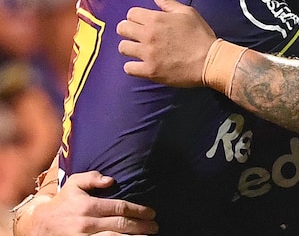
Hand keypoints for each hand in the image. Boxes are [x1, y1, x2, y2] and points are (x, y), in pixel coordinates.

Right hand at [13, 172, 156, 234]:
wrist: (38, 224)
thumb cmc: (62, 203)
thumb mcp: (73, 184)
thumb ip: (92, 178)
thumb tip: (111, 179)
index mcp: (89, 206)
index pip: (121, 207)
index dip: (139, 210)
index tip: (151, 213)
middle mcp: (88, 223)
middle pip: (122, 225)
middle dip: (142, 226)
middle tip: (154, 226)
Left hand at [118, 0, 215, 86]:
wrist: (210, 60)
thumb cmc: (200, 35)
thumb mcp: (187, 12)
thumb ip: (167, 1)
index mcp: (156, 19)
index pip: (131, 13)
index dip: (136, 17)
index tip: (143, 23)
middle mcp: (148, 35)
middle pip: (122, 29)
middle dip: (128, 30)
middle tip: (138, 35)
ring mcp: (148, 54)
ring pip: (123, 47)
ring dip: (130, 47)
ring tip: (140, 50)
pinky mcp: (150, 71)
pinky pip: (128, 68)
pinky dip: (133, 66)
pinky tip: (141, 64)